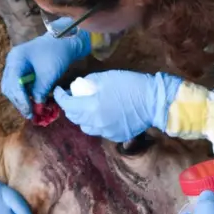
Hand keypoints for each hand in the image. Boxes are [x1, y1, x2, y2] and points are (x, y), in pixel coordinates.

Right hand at [0, 20, 91, 118]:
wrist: (64, 40)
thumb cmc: (57, 54)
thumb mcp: (49, 75)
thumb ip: (39, 92)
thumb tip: (36, 108)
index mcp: (16, 59)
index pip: (13, 84)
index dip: (20, 100)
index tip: (29, 112)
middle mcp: (12, 61)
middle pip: (9, 87)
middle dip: (19, 101)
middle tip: (30, 114)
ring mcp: (15, 64)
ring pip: (12, 87)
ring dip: (21, 99)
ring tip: (31, 110)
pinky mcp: (21, 69)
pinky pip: (18, 85)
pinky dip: (24, 94)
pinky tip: (32, 102)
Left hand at [52, 70, 181, 142]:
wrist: (154, 100)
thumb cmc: (130, 85)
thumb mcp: (106, 77)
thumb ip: (89, 82)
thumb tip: (80, 87)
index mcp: (91, 107)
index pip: (67, 105)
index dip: (60, 97)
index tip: (59, 91)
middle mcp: (96, 123)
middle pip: (74, 118)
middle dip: (70, 107)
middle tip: (74, 97)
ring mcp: (107, 132)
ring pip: (86, 127)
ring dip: (83, 117)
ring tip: (88, 107)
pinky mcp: (117, 136)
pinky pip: (101, 131)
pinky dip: (97, 123)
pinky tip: (104, 114)